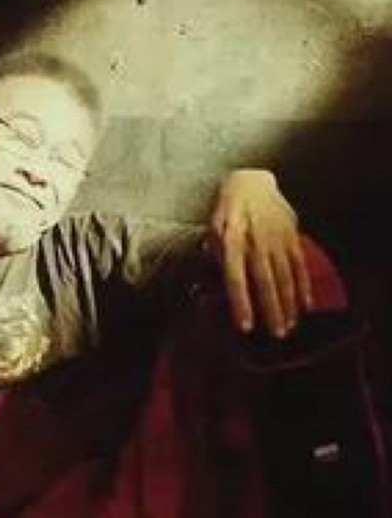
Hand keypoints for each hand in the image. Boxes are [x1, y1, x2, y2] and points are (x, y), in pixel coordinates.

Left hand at [209, 169, 312, 336]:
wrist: (249, 183)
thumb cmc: (225, 213)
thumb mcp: (211, 231)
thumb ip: (215, 258)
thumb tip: (212, 287)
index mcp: (231, 242)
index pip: (236, 278)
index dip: (241, 303)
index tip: (246, 326)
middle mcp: (255, 242)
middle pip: (265, 281)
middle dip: (271, 310)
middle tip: (276, 334)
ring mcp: (276, 239)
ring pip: (285, 276)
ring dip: (289, 304)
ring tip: (289, 326)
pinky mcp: (291, 236)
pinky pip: (299, 265)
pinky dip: (304, 286)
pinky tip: (305, 305)